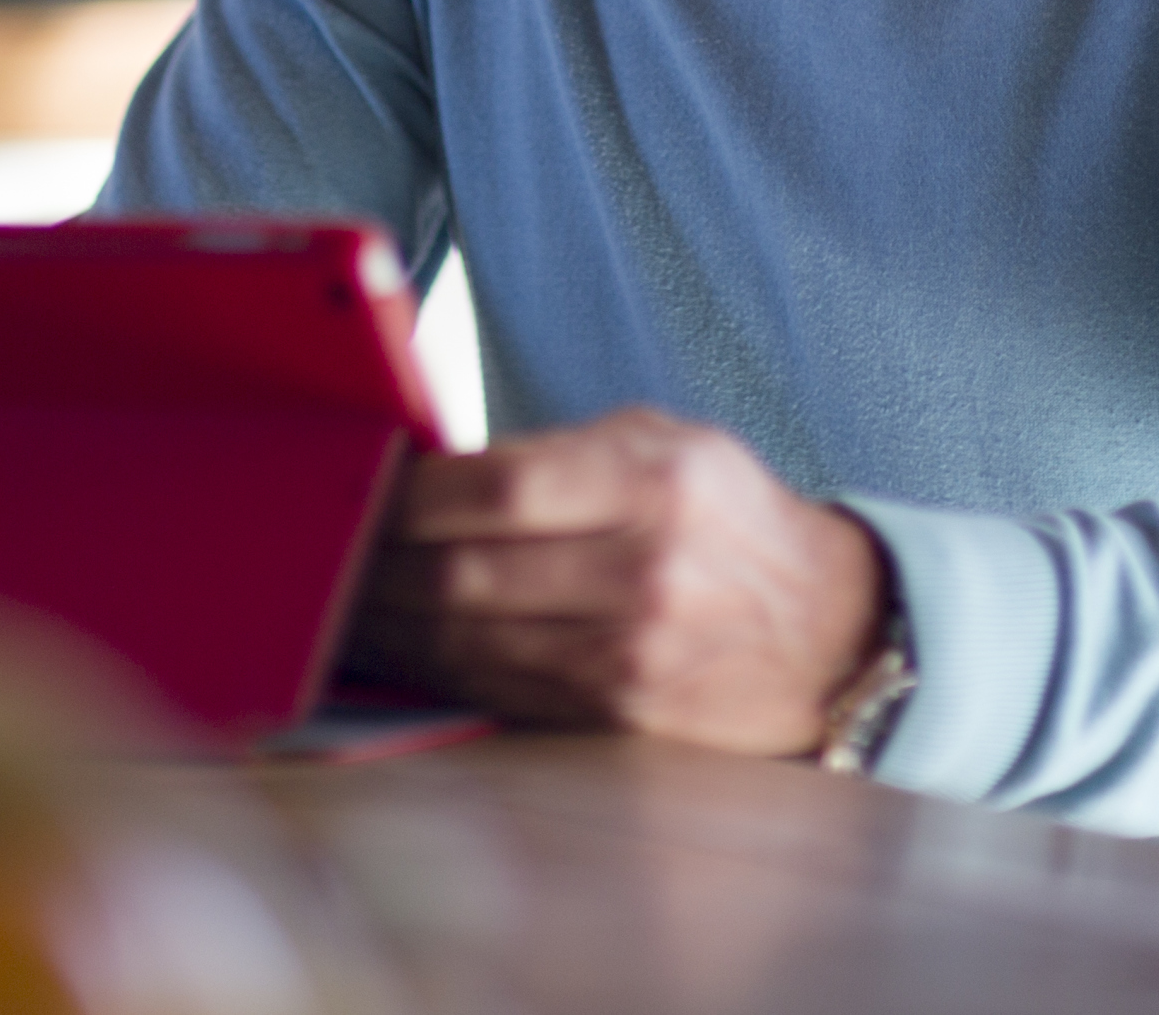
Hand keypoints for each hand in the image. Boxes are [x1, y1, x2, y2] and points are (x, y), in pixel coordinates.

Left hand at [347, 405, 886, 753]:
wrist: (831, 632)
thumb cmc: (729, 521)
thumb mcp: (665, 446)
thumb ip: (557, 453)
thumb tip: (431, 468)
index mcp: (653, 481)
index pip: (494, 490)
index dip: (407, 495)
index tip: (363, 489)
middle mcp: (645, 569)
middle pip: (463, 573)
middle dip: (377, 566)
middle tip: (328, 552)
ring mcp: (632, 651)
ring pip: (465, 641)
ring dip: (386, 624)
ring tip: (343, 600)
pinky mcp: (620, 712)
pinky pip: (495, 688)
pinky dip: (430, 668)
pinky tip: (396, 646)